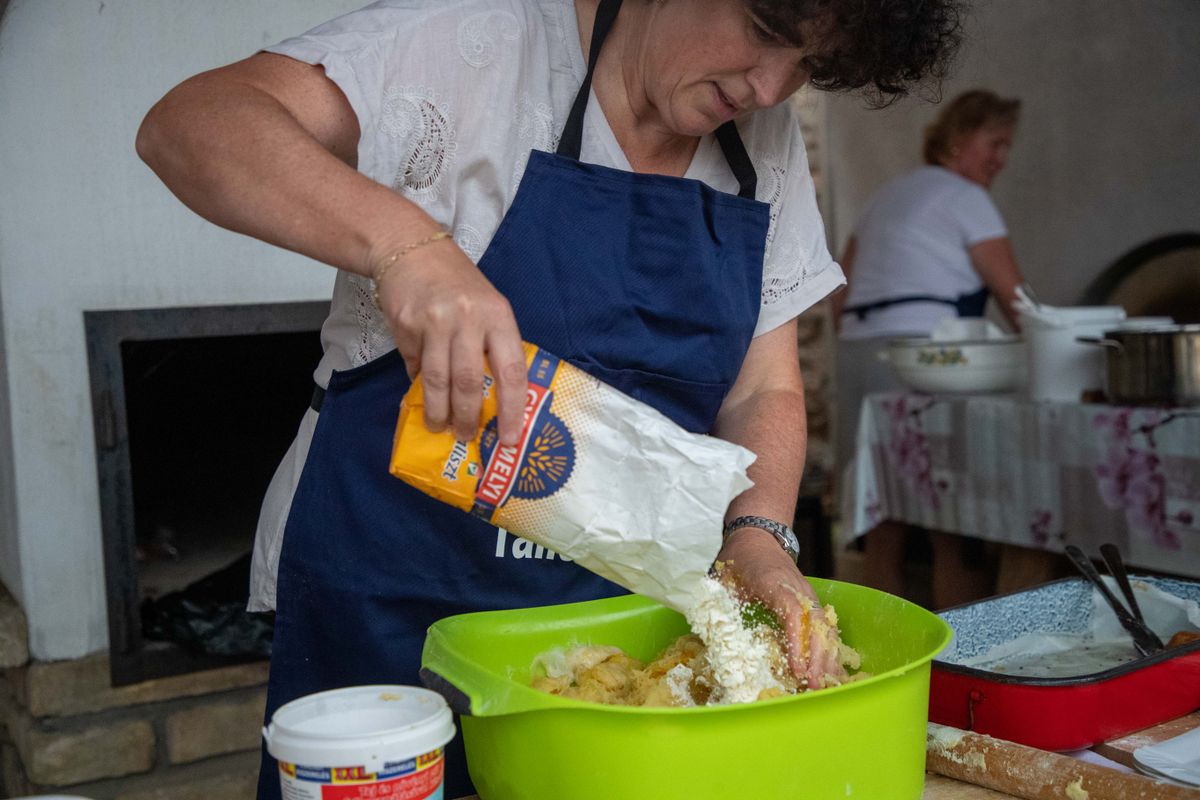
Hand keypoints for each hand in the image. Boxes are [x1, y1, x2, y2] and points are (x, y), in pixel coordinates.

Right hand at [372, 234, 526, 444]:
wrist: (410, 250)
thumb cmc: (457, 283)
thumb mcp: (487, 306)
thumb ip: (491, 345)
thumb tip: (491, 397)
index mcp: (498, 316)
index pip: (511, 371)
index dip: (512, 409)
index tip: (509, 437)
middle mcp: (468, 318)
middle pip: (469, 382)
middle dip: (468, 417)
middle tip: (466, 436)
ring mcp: (435, 322)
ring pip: (438, 381)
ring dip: (439, 411)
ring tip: (440, 426)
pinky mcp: (406, 326)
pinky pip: (415, 366)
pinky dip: (418, 384)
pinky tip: (421, 394)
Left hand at [718, 527, 847, 688]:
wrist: (758, 537)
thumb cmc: (739, 560)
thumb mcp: (722, 579)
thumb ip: (717, 605)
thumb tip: (709, 639)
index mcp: (774, 582)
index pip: (792, 613)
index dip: (797, 643)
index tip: (798, 669)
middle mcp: (797, 589)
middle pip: (815, 625)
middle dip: (817, 658)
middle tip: (814, 687)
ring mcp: (808, 596)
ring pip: (824, 628)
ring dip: (827, 658)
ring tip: (824, 687)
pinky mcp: (812, 604)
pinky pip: (826, 628)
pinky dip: (829, 650)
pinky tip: (831, 673)